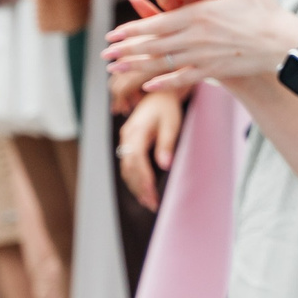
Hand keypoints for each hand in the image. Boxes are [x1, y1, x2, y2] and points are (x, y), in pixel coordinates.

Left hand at [106, 0, 297, 92]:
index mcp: (198, 14)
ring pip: (163, 63)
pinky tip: (147, 87)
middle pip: (153, 46)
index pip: (156, 23)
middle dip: (126, 51)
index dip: (131, 30)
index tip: (111, 34)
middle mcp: (195, 37)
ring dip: (137, 67)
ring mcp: (203, 56)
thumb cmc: (264, 9)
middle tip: (104, 55)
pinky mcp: (214, 71)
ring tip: (116, 70)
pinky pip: (183, 79)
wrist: (286, 43)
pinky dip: (164, 84)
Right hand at [116, 86, 184, 210]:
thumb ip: (167, 144)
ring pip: (126, 167)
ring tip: (148, 201)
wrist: (159, 93)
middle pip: (128, 167)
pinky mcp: (128, 141)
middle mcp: (127, 136)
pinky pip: (127, 162)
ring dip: (135, 185)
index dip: (143, 178)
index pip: (136, 160)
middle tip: (152, 204)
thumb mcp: (172, 124)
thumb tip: (165, 165)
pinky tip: (143, 188)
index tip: (152, 193)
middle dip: (140, 187)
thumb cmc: (167, 108)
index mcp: (137, 131)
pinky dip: (134, 177)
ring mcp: (125, 138)